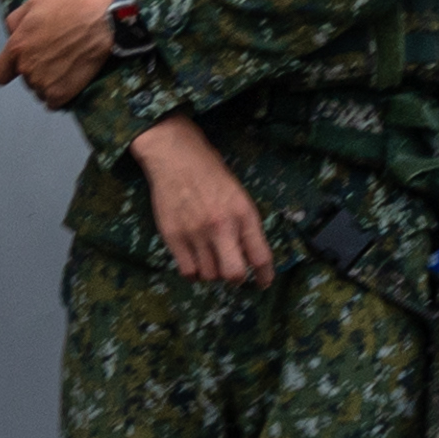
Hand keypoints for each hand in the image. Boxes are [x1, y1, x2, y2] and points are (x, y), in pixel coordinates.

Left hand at [0, 0, 128, 109]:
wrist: (101, 23)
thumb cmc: (70, 9)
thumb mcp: (35, 3)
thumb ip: (15, 20)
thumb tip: (11, 33)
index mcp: (16, 48)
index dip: (8, 71)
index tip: (17, 68)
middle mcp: (26, 69)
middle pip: (25, 79)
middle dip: (36, 69)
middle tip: (55, 54)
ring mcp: (43, 84)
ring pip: (39, 90)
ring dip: (48, 82)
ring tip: (66, 65)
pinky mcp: (61, 95)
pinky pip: (53, 102)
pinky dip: (60, 93)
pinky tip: (70, 78)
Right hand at [132, 119, 270, 285]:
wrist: (175, 156)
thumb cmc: (210, 172)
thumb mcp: (238, 194)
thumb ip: (244, 224)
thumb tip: (248, 256)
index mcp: (243, 214)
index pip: (261, 256)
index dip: (265, 275)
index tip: (263, 282)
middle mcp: (221, 226)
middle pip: (234, 274)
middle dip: (236, 278)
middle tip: (232, 272)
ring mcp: (196, 233)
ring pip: (210, 275)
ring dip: (213, 272)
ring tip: (210, 259)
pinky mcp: (173, 237)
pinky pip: (188, 271)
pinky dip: (193, 272)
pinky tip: (194, 261)